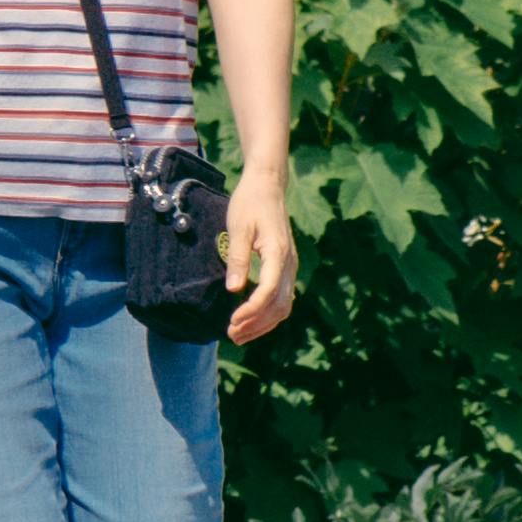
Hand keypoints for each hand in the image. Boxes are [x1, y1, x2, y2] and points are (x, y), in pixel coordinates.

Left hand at [222, 167, 297, 343]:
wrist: (268, 186)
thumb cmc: (250, 203)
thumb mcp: (237, 227)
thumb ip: (237, 259)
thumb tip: (234, 290)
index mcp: (278, 253)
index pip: (268, 292)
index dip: (251, 311)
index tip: (232, 322)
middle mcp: (290, 264)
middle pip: (279, 306)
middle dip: (256, 325)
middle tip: (231, 335)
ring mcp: (291, 267)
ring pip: (283, 306)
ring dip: (263, 324)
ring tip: (239, 335)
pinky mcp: (287, 268)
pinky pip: (282, 299)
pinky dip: (268, 315)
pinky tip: (252, 321)